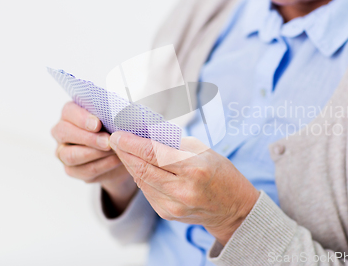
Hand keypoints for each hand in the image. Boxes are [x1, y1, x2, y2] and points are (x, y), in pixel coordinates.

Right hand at [51, 102, 136, 213]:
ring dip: (94, 153)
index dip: (82, 118)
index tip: (97, 125)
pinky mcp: (72, 169)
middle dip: (88, 138)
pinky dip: (101, 166)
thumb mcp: (115, 120)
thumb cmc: (116, 130)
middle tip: (107, 142)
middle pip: (64, 133)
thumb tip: (120, 116)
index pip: (69, 111)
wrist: (123, 154)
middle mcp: (63, 132)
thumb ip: (112, 116)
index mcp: (71, 114)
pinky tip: (115, 160)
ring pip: (70, 155)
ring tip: (113, 151)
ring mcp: (64, 152)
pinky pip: (82, 170)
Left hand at [109, 131, 259, 244]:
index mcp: (194, 170)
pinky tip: (138, 165)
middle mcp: (181, 190)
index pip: (154, 154)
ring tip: (123, 149)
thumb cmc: (220, 173)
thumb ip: (174, 145)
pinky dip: (140, 176)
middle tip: (114, 139)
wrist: (232, 208)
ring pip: (141, 180)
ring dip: (130, 163)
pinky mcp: (167, 214)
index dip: (132, 143)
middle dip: (124, 152)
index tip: (118, 133)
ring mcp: (173, 206)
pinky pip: (147, 191)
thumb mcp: (203, 151)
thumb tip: (146, 134)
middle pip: (142, 168)